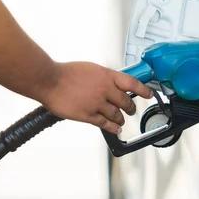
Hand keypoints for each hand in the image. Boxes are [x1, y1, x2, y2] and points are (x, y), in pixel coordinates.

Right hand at [38, 62, 152, 133]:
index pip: (132, 83)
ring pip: (117, 114)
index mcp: (107, 76)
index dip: (143, 90)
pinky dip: (113, 127)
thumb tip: (112, 82)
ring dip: (121, 118)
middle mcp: (106, 89)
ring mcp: (97, 103)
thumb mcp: (91, 68)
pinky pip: (105, 124)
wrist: (50, 80)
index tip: (149, 94)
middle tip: (131, 110)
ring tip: (122, 120)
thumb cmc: (66, 72)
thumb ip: (104, 77)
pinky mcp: (88, 115)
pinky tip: (117, 129)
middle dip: (131, 107)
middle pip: (126, 101)